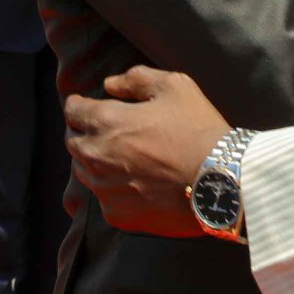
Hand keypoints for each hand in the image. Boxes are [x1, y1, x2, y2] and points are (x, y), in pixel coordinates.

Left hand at [63, 65, 229, 237]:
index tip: (86, 105)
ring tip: (121, 158)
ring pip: (84, 171)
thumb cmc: (198, 129)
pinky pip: (103, 198)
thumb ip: (136, 79)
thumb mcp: (175, 87)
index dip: (79, 105)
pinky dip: (112, 189)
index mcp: (107, 122)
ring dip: (95, 161)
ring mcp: (104, 189)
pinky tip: (134, 183)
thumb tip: (109, 84)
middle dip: (84, 133)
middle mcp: (97, 156)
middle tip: (107, 131)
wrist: (220, 183)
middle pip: (73, 142)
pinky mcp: (117, 215)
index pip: (73, 111)